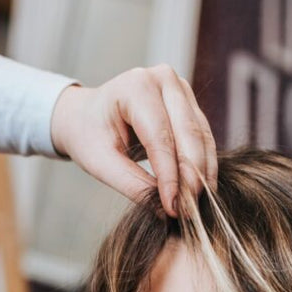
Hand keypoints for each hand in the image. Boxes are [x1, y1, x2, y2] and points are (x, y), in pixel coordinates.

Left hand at [49, 65, 217, 216]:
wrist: (86, 116)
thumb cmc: (89, 135)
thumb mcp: (101, 163)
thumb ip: (132, 184)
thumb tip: (165, 210)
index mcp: (136, 86)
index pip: (160, 137)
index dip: (170, 175)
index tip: (174, 207)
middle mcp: (164, 80)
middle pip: (188, 134)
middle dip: (191, 176)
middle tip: (190, 211)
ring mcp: (181, 89)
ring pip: (202, 137)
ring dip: (202, 174)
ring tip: (197, 205)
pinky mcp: (190, 104)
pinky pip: (204, 138)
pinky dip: (204, 166)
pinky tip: (201, 191)